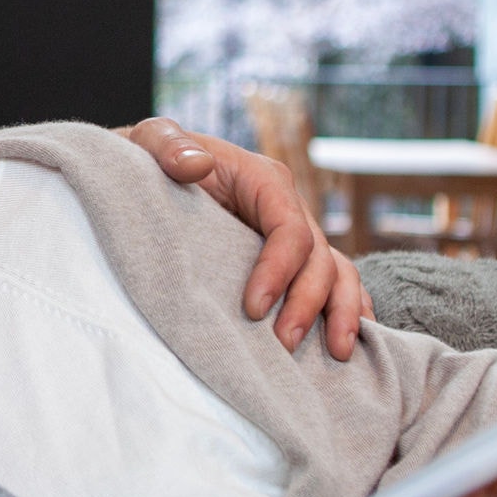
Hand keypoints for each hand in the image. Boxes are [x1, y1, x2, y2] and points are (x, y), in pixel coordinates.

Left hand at [122, 117, 370, 358]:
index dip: (279, 269)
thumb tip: (195, 164)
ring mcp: (294, 237)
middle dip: (308, 303)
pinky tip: (345, 347)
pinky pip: (333, 285)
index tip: (252, 309)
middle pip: (319, 258)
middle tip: (283, 345)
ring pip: (337, 274)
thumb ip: (168, 145)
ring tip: (335, 356)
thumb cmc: (151, 160)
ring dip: (342, 314)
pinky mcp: (291, 263)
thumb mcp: (151, 141)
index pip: (289, 228)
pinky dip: (348, 312)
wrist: (148, 178)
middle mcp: (288, 208)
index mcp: (264, 180)